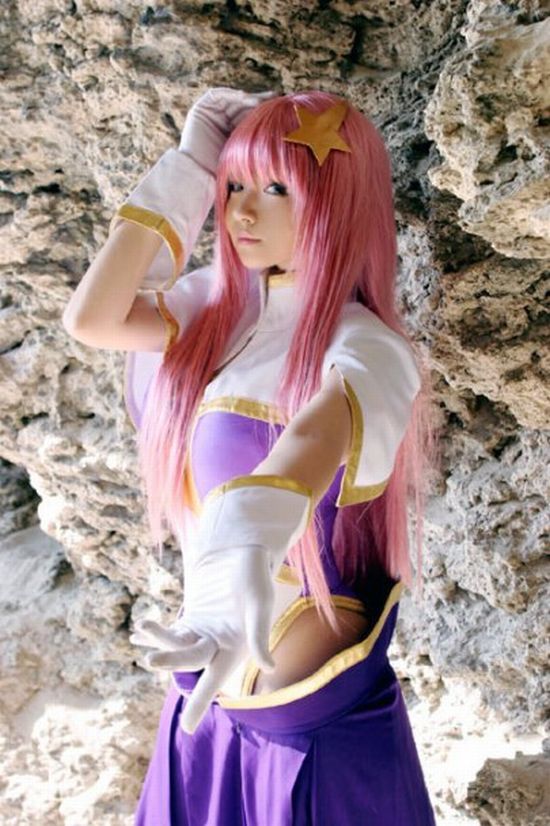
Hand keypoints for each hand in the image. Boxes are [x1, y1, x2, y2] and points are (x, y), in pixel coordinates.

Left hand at [130, 544, 276, 733]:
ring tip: (141, 632)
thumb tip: (270, 668)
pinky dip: (154, 634)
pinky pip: (171, 631)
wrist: (242, 547)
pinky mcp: (192, 616)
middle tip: (151, 660)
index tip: (187, 729)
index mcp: (236, 647)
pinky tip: (137, 635)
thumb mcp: (260, 602)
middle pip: (190, 661)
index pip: (215, 681)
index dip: (200, 703)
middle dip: (171, 661)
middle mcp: (218, 644)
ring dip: (158, 642)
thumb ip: (260, 634)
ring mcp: (203, 630)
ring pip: (176, 646)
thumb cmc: (255, 573)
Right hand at [178, 87, 277, 174]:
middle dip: (259, 102)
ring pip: (232, 100)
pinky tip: (244, 98)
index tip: (282, 110)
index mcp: (234, 135)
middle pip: (243, 107)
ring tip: (261, 100)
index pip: (250, 118)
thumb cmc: (223, 174)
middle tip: (276, 98)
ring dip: (247, 97)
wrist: (199, 176)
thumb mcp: (245, 156)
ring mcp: (211, 116)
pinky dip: (230, 94)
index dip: (264, 113)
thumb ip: (257, 145)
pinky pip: (216, 95)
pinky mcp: (200, 110)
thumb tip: (283, 137)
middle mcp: (222, 124)